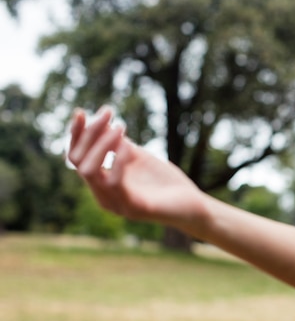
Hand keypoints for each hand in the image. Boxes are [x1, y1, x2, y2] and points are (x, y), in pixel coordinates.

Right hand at [67, 106, 204, 228]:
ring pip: (90, 171)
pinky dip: (118, 161)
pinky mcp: (134, 209)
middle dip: (90, 133)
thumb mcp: (138, 157)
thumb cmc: (164, 182)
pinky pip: (115, 183)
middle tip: (108, 113)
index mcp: (102, 184)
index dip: (75, 135)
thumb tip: (103, 123)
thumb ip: (119, 144)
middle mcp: (104, 196)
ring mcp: (117, 205)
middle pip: (78, 162)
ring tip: (120, 126)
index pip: (76, 159)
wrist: (193, 205)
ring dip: (102, 144)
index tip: (81, 111)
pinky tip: (129, 146)